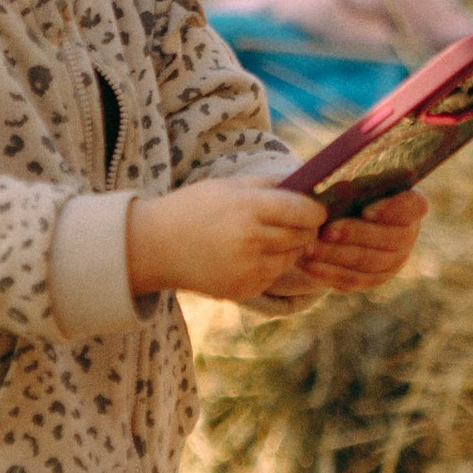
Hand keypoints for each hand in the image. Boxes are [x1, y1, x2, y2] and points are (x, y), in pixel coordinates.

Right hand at [126, 179, 328, 305]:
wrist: (155, 246)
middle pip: (303, 237)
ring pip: (292, 258)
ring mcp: (247, 270)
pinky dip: (269, 265)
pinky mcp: (244, 289)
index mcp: (248, 209)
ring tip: (263, 237)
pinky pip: (274, 276)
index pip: (304, 212)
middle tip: (294, 222)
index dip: (316, 211)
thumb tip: (313, 183)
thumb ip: (273, 183)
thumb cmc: (195, 208)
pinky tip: (247, 255)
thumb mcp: (230, 185)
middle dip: (305, 229)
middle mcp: (251, 241)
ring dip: (287, 248)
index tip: (316, 209)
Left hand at [287, 189, 427, 292]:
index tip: (366, 210)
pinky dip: (330, 272)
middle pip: (392, 238)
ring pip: (371, 263)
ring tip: (309, 249)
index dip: (393, 210)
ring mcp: (394, 259)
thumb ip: (349, 185)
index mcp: (409, 201)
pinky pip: (355, 279)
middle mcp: (408, 232)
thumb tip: (338, 189)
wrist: (332, 221)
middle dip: (357, 235)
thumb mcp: (346, 182)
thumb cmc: (342, 193)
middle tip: (327, 231)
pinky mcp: (374, 278)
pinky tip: (309, 264)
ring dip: (338, 256)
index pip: (415, 206)